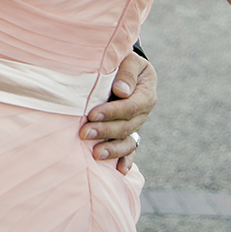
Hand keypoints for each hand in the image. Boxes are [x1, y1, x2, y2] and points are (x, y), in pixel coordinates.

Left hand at [80, 52, 156, 174]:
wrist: (125, 69)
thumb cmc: (124, 62)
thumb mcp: (130, 60)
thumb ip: (127, 73)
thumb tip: (121, 91)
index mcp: (146, 94)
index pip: (130, 106)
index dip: (112, 112)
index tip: (92, 114)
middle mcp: (142, 113)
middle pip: (126, 126)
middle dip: (105, 131)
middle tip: (84, 133)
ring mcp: (136, 125)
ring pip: (128, 141)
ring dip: (113, 149)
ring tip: (96, 154)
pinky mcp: (128, 133)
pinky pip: (130, 149)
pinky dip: (126, 161)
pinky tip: (119, 171)